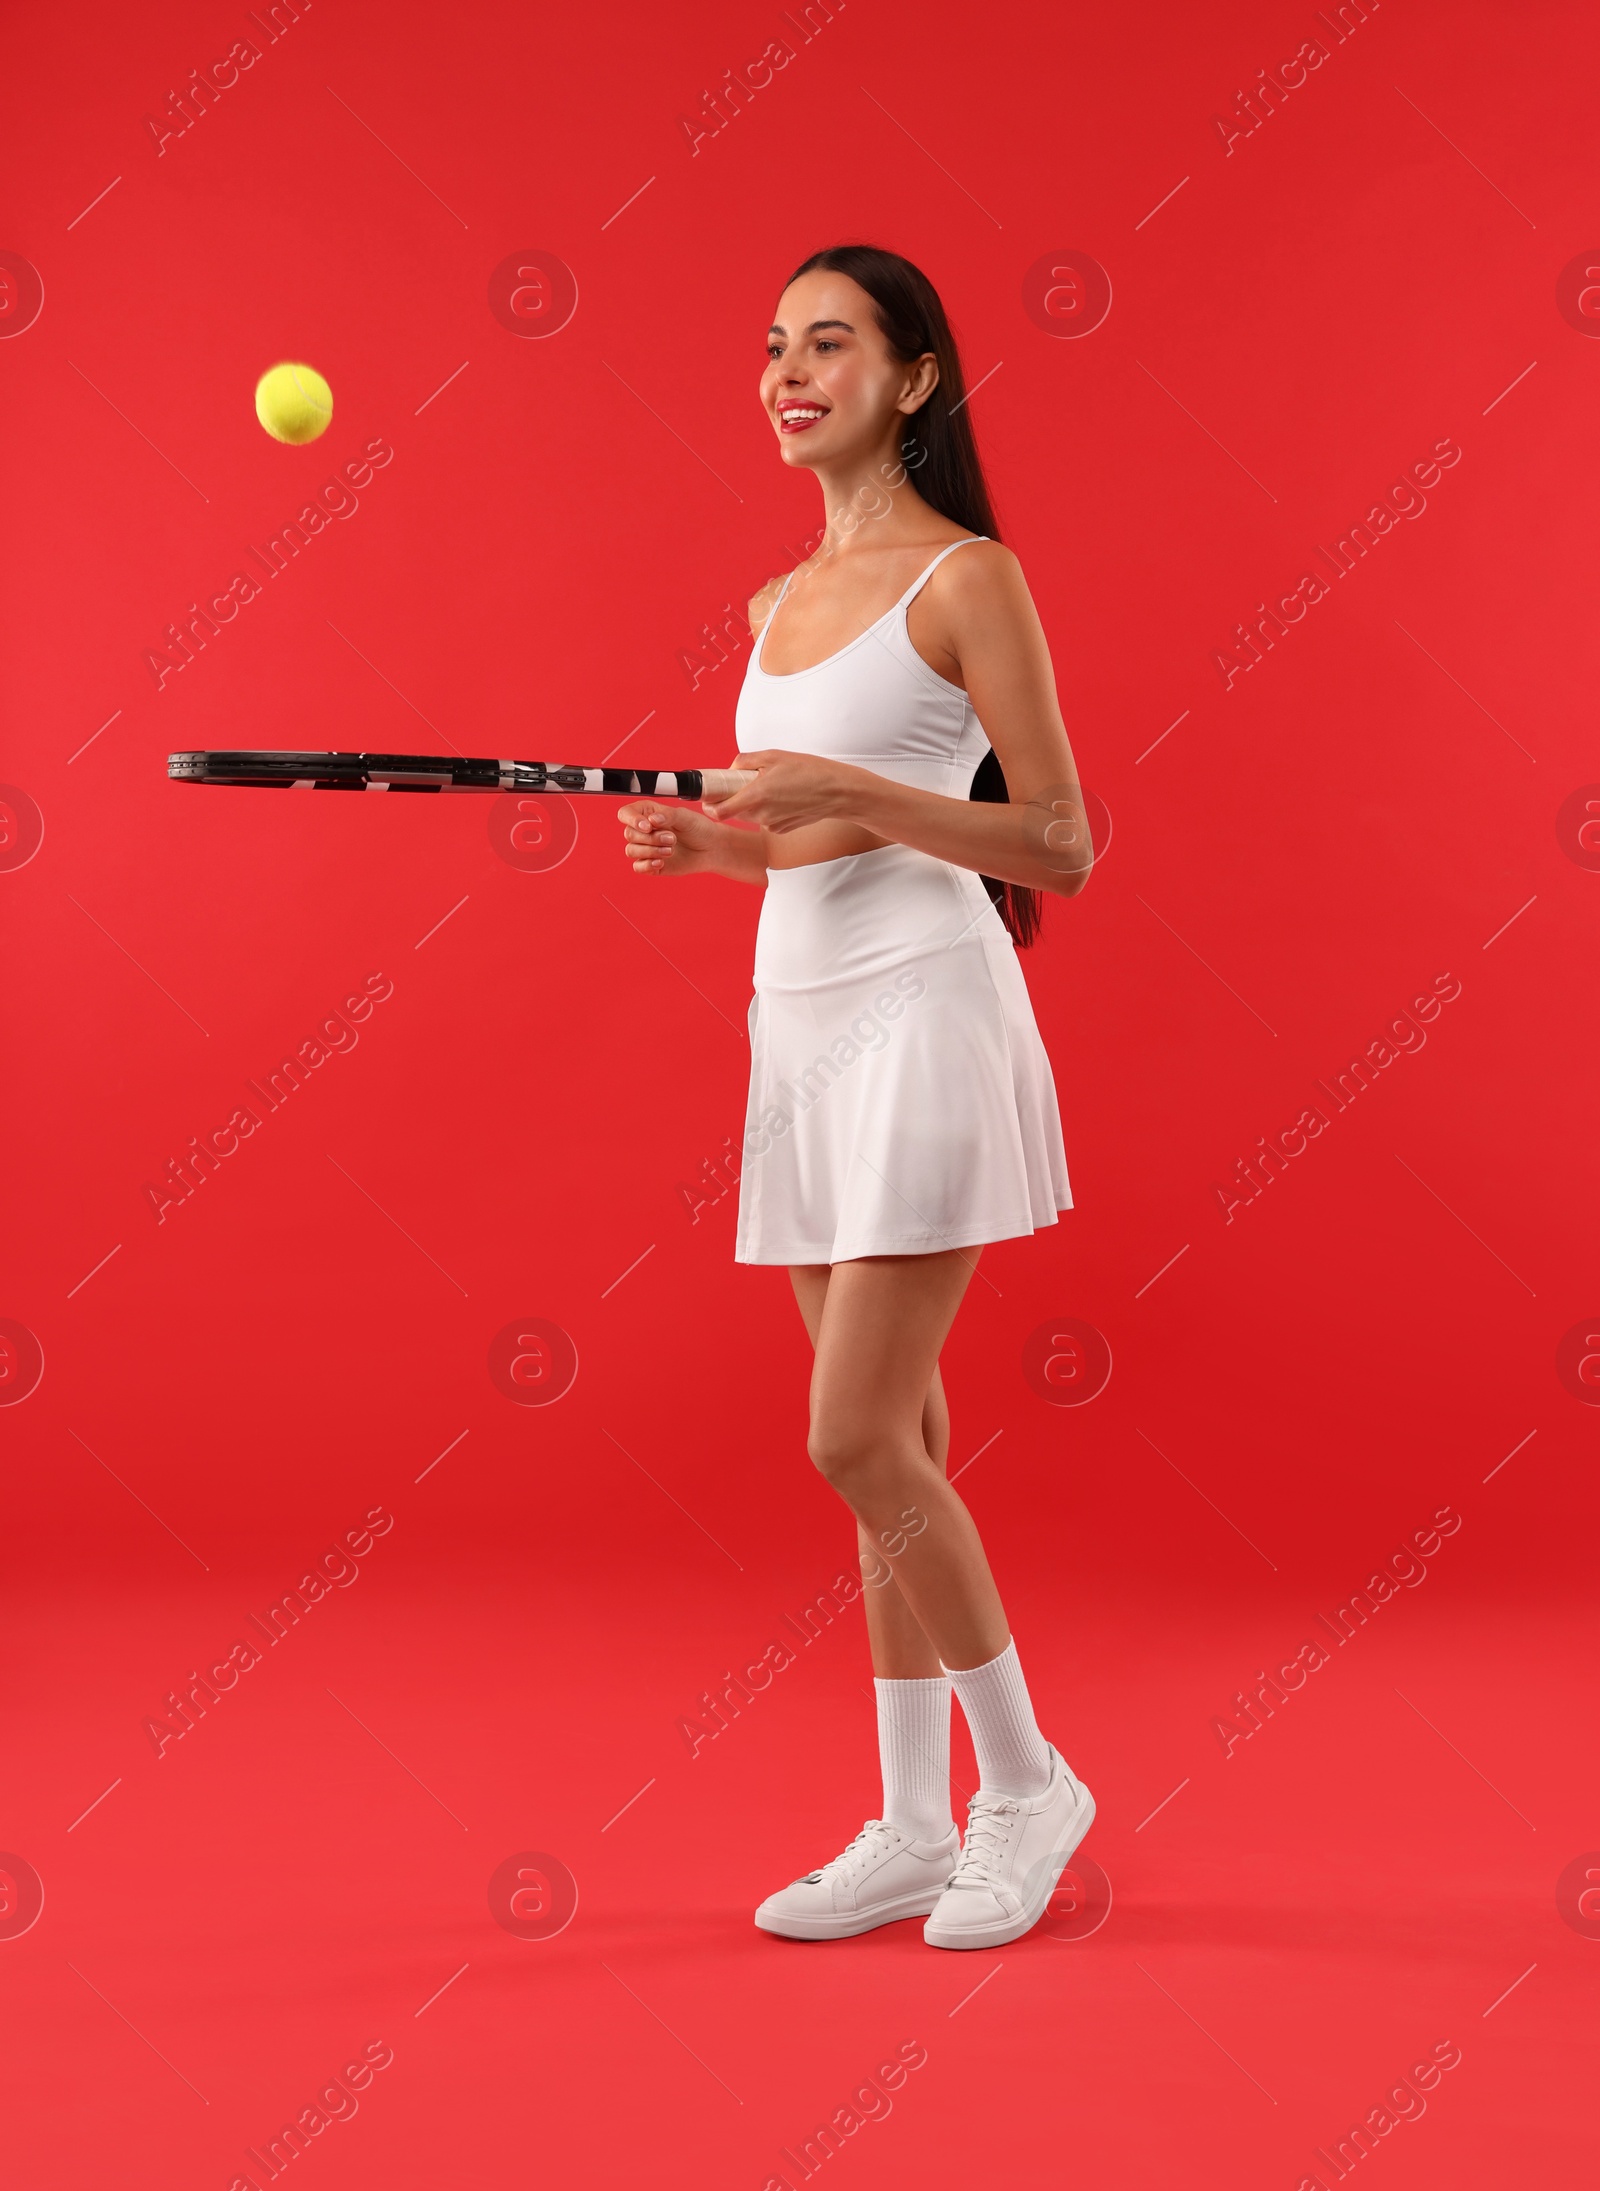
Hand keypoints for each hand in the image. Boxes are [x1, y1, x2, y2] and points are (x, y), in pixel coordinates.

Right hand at [617, 797, 725, 876]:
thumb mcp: (685, 817)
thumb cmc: (698, 828)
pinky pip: (637, 867)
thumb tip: (651, 820)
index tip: (648, 826)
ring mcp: (646, 848)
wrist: (711, 848)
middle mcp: (644, 831)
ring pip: (631, 851)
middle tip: (672, 838)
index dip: (632, 820)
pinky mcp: (651, 865)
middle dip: (650, 838)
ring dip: (651, 851)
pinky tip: (661, 863)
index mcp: (648, 814)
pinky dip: (647, 865)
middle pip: (629, 834)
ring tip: (671, 850)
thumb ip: (667, 816)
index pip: (625, 814)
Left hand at [701, 749, 857, 834]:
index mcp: (756, 796)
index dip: (708, 805)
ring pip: (750, 814)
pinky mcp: (782, 829)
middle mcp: (762, 815)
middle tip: (746, 780)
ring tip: (773, 785)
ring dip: (752, 801)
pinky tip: (785, 796)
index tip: (707, 796)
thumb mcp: (774, 755)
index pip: (719, 811)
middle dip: (734, 796)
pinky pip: (765, 818)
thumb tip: (731, 770)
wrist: (839, 792)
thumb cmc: (811, 771)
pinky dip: (768, 808)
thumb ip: (745, 761)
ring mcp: (772, 825)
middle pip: (734, 811)